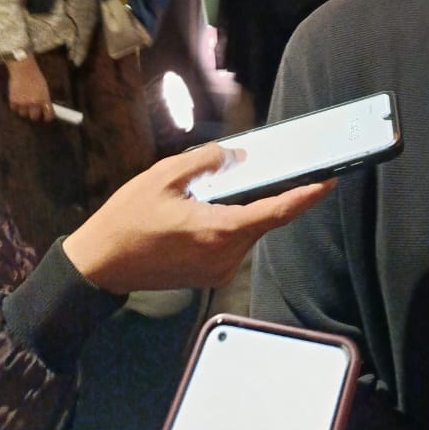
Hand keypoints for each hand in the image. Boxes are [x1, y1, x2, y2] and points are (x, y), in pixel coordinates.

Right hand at [7, 55, 53, 121]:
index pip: (48, 114)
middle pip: (34, 117)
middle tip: (34, 110)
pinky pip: (14, 109)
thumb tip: (46, 106)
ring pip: (23, 114)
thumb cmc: (35, 76)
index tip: (47, 117)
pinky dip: (16, 106)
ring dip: (24, 110)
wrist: (23, 69)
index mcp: (44, 99)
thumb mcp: (45, 87)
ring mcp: (23, 102)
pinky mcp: (13, 101)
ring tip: (25, 102)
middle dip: (35, 114)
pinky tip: (18, 99)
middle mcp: (34, 102)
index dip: (48, 117)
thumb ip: (45, 98)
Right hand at [62, 142, 332, 292]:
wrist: (99, 266)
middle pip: (265, 221)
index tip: (329, 180)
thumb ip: (208, 162)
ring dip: (252, 207)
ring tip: (245, 181)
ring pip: (250, 231)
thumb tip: (239, 155)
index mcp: (218, 231)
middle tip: (290, 166)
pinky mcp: (209, 274)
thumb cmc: (128, 220)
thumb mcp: (165, 176)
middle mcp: (224, 256)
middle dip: (278, 194)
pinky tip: (224, 203)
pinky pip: (235, 241)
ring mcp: (217, 269)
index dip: (306, 196)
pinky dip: (237, 221)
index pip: (275, 212)